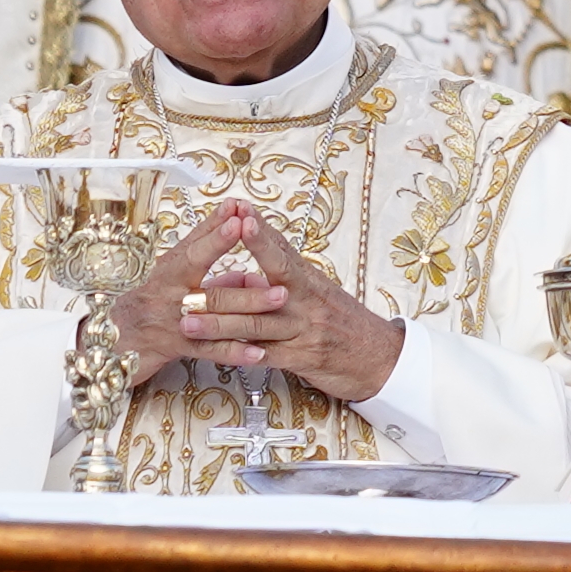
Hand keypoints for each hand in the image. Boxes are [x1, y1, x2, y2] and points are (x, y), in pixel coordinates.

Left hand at [116, 199, 404, 404]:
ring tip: (189, 320)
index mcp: (308, 280)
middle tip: (192, 279)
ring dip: (219, 323)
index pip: (281, 252)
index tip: (241, 212)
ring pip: (256, 325)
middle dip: (224, 284)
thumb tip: (239, 271)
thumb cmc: (345, 321)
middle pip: (263, 287)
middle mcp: (307, 302)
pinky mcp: (303, 359)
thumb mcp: (315, 293)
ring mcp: (304, 331)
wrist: (381, 358)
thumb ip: (277, 280)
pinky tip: (218, 353)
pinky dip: (242, 354)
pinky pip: (267, 357)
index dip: (260, 234)